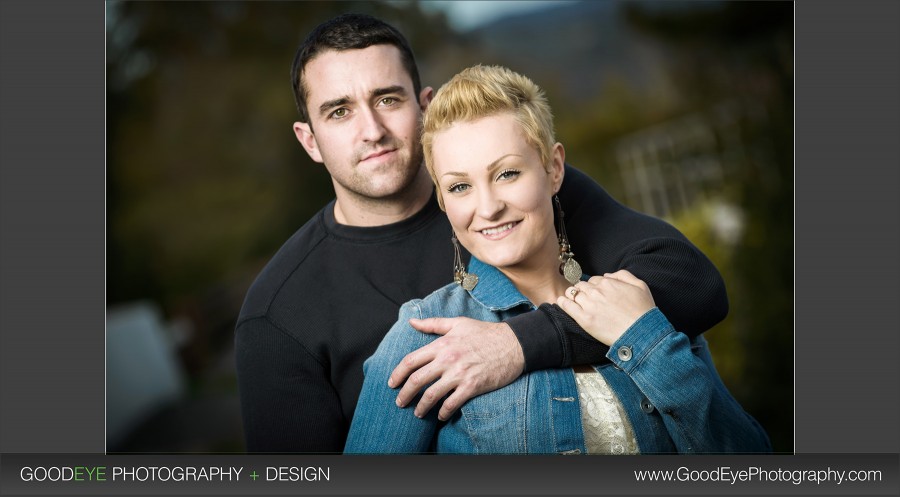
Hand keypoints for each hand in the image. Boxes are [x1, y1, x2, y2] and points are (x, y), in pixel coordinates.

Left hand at [388, 317, 524, 420]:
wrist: (513, 344)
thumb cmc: (485, 332)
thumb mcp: (458, 323)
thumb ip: (433, 324)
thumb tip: (411, 321)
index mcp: (442, 344)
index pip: (411, 360)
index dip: (398, 374)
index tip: (392, 383)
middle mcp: (447, 359)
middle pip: (417, 380)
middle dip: (404, 394)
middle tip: (400, 402)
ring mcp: (459, 374)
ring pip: (431, 395)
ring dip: (421, 407)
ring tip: (418, 413)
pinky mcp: (472, 386)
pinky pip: (452, 403)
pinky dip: (444, 412)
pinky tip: (441, 416)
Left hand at [556, 270, 655, 345]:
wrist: (642, 333)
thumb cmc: (643, 311)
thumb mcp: (640, 286)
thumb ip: (623, 275)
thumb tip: (607, 275)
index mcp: (608, 283)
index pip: (594, 280)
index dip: (595, 286)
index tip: (596, 293)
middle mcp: (596, 292)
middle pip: (582, 285)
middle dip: (583, 290)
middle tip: (585, 298)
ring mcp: (589, 305)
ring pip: (573, 293)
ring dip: (572, 295)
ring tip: (572, 300)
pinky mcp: (584, 319)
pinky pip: (567, 306)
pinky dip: (562, 302)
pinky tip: (561, 302)